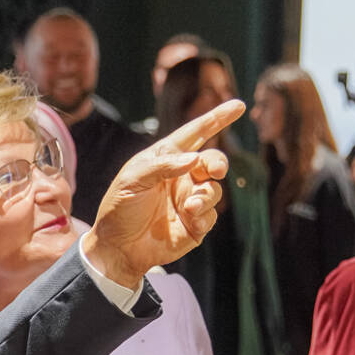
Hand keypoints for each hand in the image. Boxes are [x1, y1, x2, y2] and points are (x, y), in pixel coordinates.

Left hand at [80, 100, 242, 286]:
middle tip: (216, 170)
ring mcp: (190, 200)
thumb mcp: (132, 181)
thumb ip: (162, 165)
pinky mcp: (195, 224)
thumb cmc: (119, 209)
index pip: (195, 133)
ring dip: (206, 195)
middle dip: (218, 163)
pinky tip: (189, 218)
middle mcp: (181, 177)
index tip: (238, 105)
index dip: (216, 119)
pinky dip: (203, 215)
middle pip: (212, 161)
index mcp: (166, 159)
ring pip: (214, 189)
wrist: (116, 248)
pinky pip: (210, 215)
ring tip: (190, 206)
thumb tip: (193, 159)